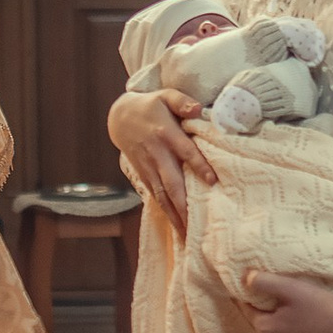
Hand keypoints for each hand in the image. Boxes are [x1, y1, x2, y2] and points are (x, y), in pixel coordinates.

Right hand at [109, 87, 209, 224]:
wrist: (120, 117)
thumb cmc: (151, 105)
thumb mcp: (165, 96)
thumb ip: (182, 101)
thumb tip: (199, 109)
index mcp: (166, 134)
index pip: (185, 152)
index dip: (198, 165)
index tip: (212, 181)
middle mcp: (157, 154)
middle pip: (172, 183)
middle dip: (184, 205)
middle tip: (197, 225)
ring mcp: (149, 168)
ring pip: (163, 196)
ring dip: (175, 216)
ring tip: (188, 237)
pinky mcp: (144, 175)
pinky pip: (156, 197)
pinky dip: (166, 214)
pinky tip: (177, 228)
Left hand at [242, 269, 332, 332]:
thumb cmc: (319, 305)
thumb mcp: (290, 288)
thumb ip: (265, 282)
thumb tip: (244, 277)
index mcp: (266, 328)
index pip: (247, 309)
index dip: (246, 297)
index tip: (247, 287)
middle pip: (264, 323)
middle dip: (264, 311)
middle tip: (271, 296)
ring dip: (280, 324)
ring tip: (290, 311)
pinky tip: (306, 326)